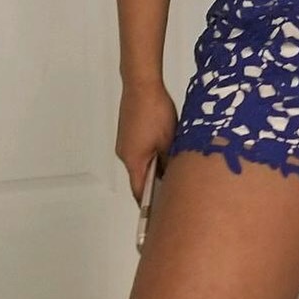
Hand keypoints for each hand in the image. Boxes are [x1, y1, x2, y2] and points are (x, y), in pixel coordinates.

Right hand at [115, 76, 179, 203]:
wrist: (141, 85)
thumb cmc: (154, 111)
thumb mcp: (169, 141)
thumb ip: (169, 162)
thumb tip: (173, 177)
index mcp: (133, 160)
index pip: (138, 191)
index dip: (148, 203)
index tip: (159, 212)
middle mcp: (125, 154)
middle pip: (139, 176)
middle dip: (155, 183)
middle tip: (173, 190)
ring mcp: (125, 143)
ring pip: (141, 162)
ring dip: (154, 166)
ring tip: (172, 166)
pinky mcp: (128, 133)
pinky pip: (139, 150)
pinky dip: (150, 154)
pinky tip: (164, 148)